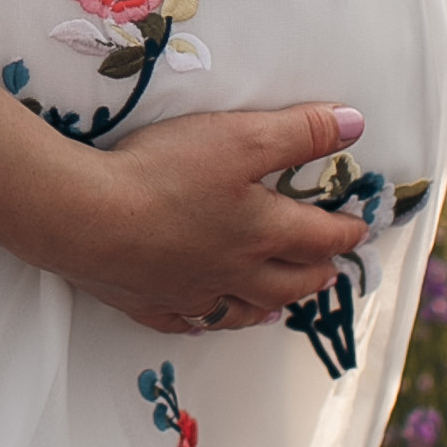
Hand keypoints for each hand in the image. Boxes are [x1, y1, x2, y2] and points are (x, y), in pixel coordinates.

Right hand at [56, 102, 371, 331]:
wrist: (87, 217)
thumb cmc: (164, 173)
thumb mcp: (241, 137)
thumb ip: (299, 131)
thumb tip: (355, 125)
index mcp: (262, 231)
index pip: (317, 236)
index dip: (343, 231)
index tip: (358, 230)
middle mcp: (233, 270)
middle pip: (287, 282)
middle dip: (313, 275)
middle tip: (328, 272)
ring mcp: (189, 291)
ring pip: (240, 309)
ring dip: (267, 307)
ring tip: (277, 308)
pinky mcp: (147, 301)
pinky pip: (184, 321)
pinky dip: (202, 322)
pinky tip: (201, 319)